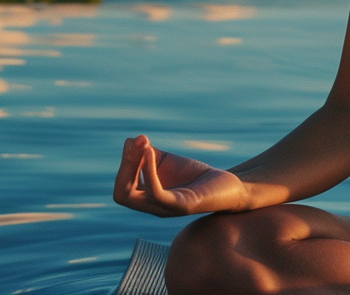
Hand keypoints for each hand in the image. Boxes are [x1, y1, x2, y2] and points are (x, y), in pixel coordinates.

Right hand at [112, 134, 249, 216]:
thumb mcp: (166, 162)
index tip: (133, 142)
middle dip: (124, 166)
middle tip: (135, 143)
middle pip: (121, 194)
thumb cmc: (195, 176)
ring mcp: (167, 209)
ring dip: (133, 165)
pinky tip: (151, 152)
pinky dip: (149, 172)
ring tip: (142, 143)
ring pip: (133, 196)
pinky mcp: (182, 205)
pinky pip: (156, 193)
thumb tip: (130, 141)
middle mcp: (154, 208)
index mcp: (148, 199)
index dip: (123, 165)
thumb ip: (147, 154)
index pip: (122, 188)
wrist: (227, 186)